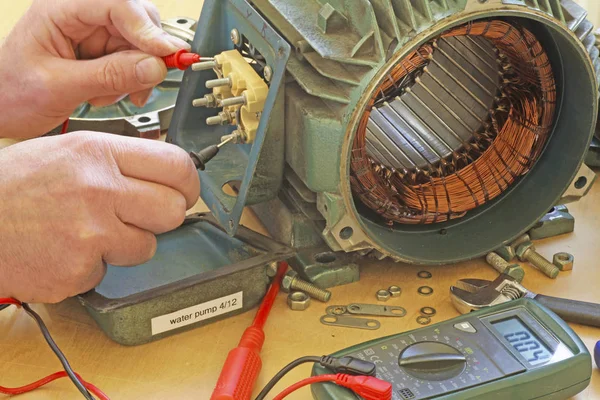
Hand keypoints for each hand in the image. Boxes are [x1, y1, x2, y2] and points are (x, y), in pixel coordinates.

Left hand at [0, 0, 189, 138]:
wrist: (0, 109)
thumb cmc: (11, 92)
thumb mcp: (59, 86)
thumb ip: (108, 76)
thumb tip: (153, 67)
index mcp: (62, 9)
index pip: (118, 5)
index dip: (147, 29)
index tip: (167, 54)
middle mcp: (82, 16)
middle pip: (138, 21)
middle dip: (148, 54)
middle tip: (147, 81)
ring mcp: (94, 34)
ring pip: (141, 45)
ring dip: (138, 74)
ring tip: (112, 94)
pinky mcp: (102, 53)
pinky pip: (134, 63)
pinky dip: (131, 82)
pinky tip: (110, 94)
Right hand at [0, 132, 199, 302]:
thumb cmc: (15, 186)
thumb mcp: (68, 151)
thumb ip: (118, 160)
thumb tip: (163, 171)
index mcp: (99, 153)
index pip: (177, 166)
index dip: (188, 183)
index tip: (186, 191)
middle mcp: (100, 189)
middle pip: (173, 210)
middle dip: (162, 217)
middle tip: (139, 216)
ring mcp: (91, 232)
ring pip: (148, 246)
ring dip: (127, 244)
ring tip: (89, 232)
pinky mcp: (80, 269)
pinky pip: (111, 271)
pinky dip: (93, 266)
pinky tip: (66, 250)